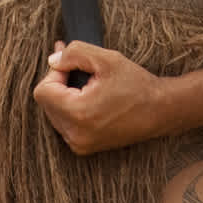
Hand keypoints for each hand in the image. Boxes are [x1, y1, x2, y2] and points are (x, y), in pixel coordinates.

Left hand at [33, 41, 172, 154]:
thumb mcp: (106, 59)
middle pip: (46, 103)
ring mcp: (79, 144)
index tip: (73, 65)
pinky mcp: (84, 147)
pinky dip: (71, 109)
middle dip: (59, 83)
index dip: (54, 73)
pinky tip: (89, 98)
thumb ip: (74, 54)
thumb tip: (52, 61)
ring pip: (54, 113)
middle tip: (79, 69)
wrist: (160, 110)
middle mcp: (75, 135)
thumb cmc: (136, 84)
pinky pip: (64, 124)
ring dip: (64, 96)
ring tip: (87, 84)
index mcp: (78, 114)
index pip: (42, 91)